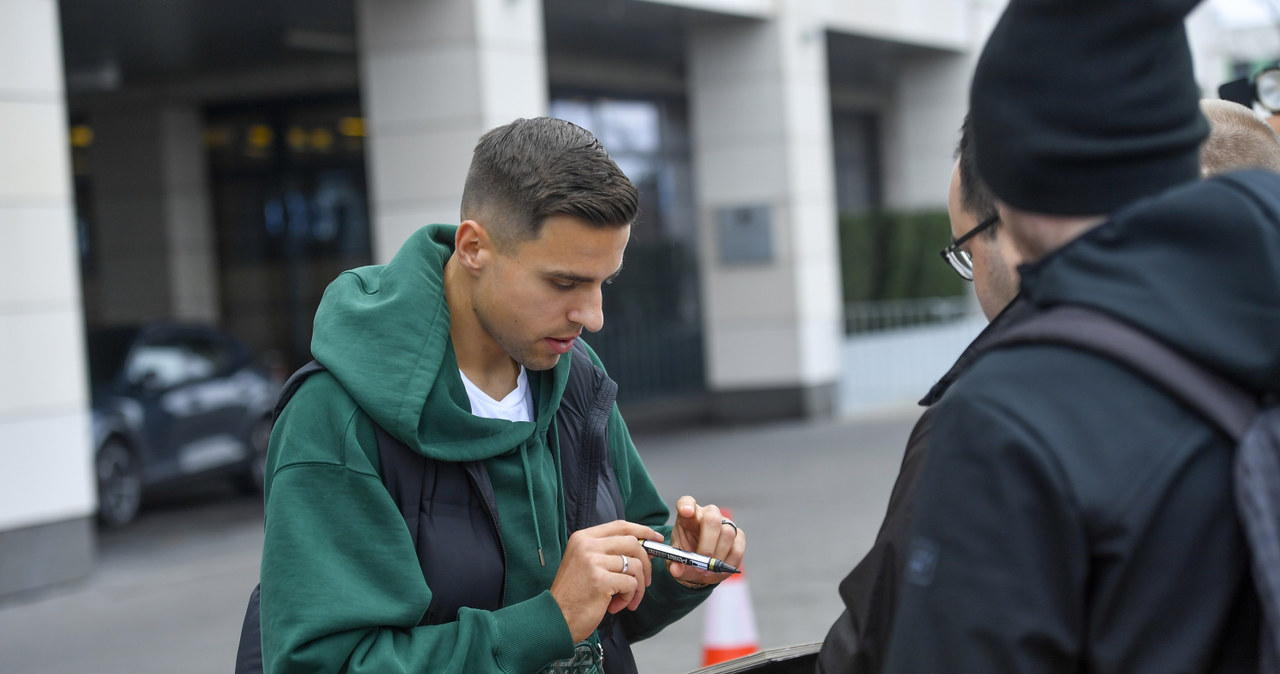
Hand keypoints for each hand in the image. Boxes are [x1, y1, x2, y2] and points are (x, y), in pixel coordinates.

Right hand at [550, 520, 662, 642]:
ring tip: (626, 600)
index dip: (643, 531)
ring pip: (636, 565)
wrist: (556, 618)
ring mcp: (593, 561)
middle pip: (633, 543)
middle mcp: (587, 545)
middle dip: (646, 563)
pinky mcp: (600, 580)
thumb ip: (608, 552)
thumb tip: (643, 547)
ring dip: (637, 587)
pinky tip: (615, 606)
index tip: (656, 539)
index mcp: (583, 538)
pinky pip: (631, 584)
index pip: (621, 525)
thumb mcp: (586, 563)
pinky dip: (629, 597)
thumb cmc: (573, 594)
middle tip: (645, 581)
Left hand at [666, 496, 745, 587]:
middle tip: (702, 560)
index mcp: (688, 516)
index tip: (685, 512)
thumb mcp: (677, 560)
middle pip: (712, 518)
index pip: (686, 502)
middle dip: (708, 542)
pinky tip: (718, 570)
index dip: (686, 505)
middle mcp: (708, 515)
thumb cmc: (687, 556)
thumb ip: (676, 564)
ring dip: (718, 556)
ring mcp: (725, 524)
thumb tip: (676, 570)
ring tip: (708, 570)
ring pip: (728, 534)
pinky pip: (738, 548)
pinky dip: (728, 563)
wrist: (701, 565)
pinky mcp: (738, 537)